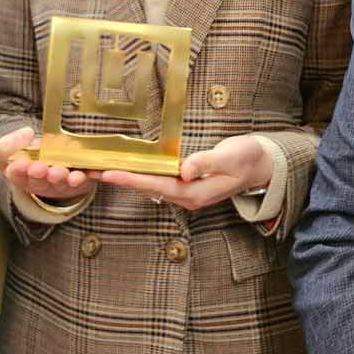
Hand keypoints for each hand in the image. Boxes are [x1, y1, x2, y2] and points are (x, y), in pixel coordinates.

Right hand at [0, 125, 91, 200]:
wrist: (50, 161)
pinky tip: (103, 174)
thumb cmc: (26, 156)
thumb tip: (27, 133)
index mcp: (21, 175)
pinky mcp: (82, 180)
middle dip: (41, 175)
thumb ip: (11, 142)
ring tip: (65, 174)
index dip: (19, 170)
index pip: (17, 174)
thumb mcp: (10, 149)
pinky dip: (97, 175)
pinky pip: (90, 178)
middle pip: (41, 182)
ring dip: (66, 179)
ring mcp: (62, 184)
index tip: (21, 164)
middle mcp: (42, 183)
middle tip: (41, 169)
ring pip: (64, 183)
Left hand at [97, 134, 272, 211]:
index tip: (110, 174)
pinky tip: (127, 169)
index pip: (158, 186)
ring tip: (101, 171)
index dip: (133, 180)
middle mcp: (188, 196)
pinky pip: (158, 182)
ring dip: (127, 179)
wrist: (262, 165)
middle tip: (91, 173)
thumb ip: (206, 162)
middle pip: (148, 189)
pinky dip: (141, 175)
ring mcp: (187, 192)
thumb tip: (184, 171)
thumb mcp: (230, 157)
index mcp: (196, 192)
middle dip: (120, 180)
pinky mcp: (187, 185)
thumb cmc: (247, 158)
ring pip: (151, 186)